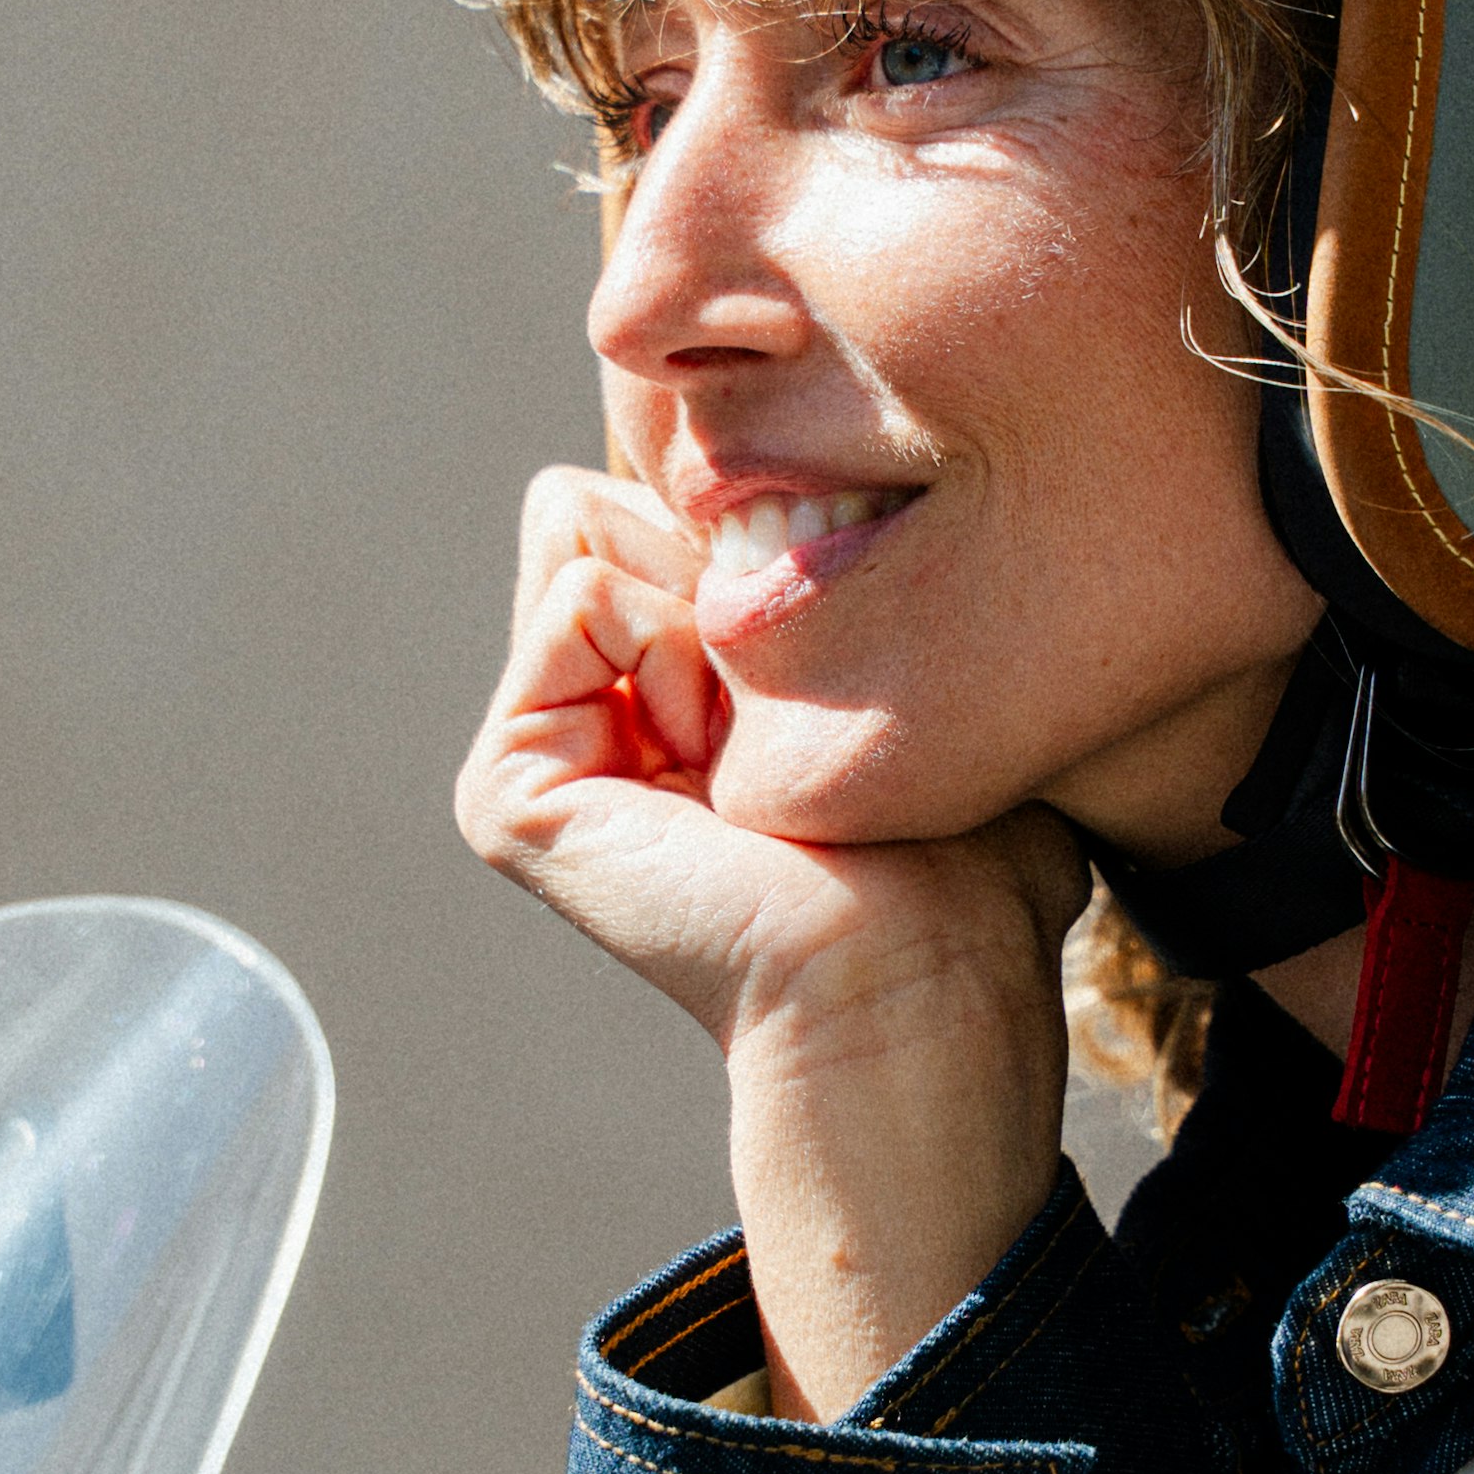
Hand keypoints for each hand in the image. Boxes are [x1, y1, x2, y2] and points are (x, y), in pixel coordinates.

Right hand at [458, 470, 1086, 1412]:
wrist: (915, 984)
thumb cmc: (965, 867)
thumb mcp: (922, 684)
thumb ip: (853, 580)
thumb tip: (814, 489)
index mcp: (679, 698)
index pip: (671, 500)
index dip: (770, 529)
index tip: (845, 656)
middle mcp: (599, 718)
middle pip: (615, 498)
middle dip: (720, 564)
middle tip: (789, 708)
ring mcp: (544, 753)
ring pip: (582, 527)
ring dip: (700, 618)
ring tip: (751, 748)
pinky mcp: (508, 789)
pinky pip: (570, 593)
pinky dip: (661, 647)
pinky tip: (714, 768)